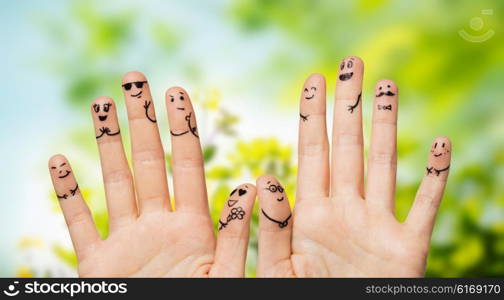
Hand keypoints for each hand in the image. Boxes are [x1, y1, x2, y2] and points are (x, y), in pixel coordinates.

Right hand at [49, 72, 255, 276]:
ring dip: (106, 144)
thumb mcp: (226, 277)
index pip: (188, 166)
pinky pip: (79, 223)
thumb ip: (238, 235)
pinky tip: (58, 162)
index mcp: (194, 228)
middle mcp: (159, 227)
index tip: (178, 93)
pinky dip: (67, 195)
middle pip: (149, 163)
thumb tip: (256, 187)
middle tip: (135, 80)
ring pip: (114, 183)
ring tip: (101, 105)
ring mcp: (128, 243)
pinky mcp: (99, 266)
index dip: (183, 129)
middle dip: (142, 121)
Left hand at [256, 57, 451, 276]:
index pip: (312, 152)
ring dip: (388, 126)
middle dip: (349, 105)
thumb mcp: (280, 270)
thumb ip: (273, 227)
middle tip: (351, 63)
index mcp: (312, 214)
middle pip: (348, 147)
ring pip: (384, 164)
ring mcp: (377, 226)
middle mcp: (345, 211)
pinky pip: (426, 206)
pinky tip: (440, 145)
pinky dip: (436, 177)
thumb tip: (264, 179)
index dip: (312, 115)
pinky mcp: (408, 248)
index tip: (312, 80)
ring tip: (388, 87)